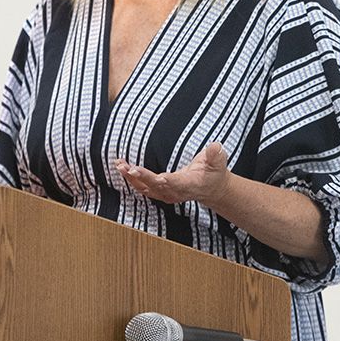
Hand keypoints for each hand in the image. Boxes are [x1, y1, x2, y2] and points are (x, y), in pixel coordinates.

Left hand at [116, 142, 230, 205]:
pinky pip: (143, 187)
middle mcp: (177, 192)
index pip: (180, 183)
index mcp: (192, 184)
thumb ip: (216, 155)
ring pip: (147, 188)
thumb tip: (215, 147)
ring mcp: (167, 193)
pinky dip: (132, 179)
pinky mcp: (160, 191)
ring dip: (132, 178)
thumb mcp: (219, 161)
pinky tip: (122, 168)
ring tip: (120, 166)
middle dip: (144, 178)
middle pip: (158, 186)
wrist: (211, 188)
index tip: (160, 178)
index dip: (170, 181)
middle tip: (131, 169)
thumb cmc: (214, 172)